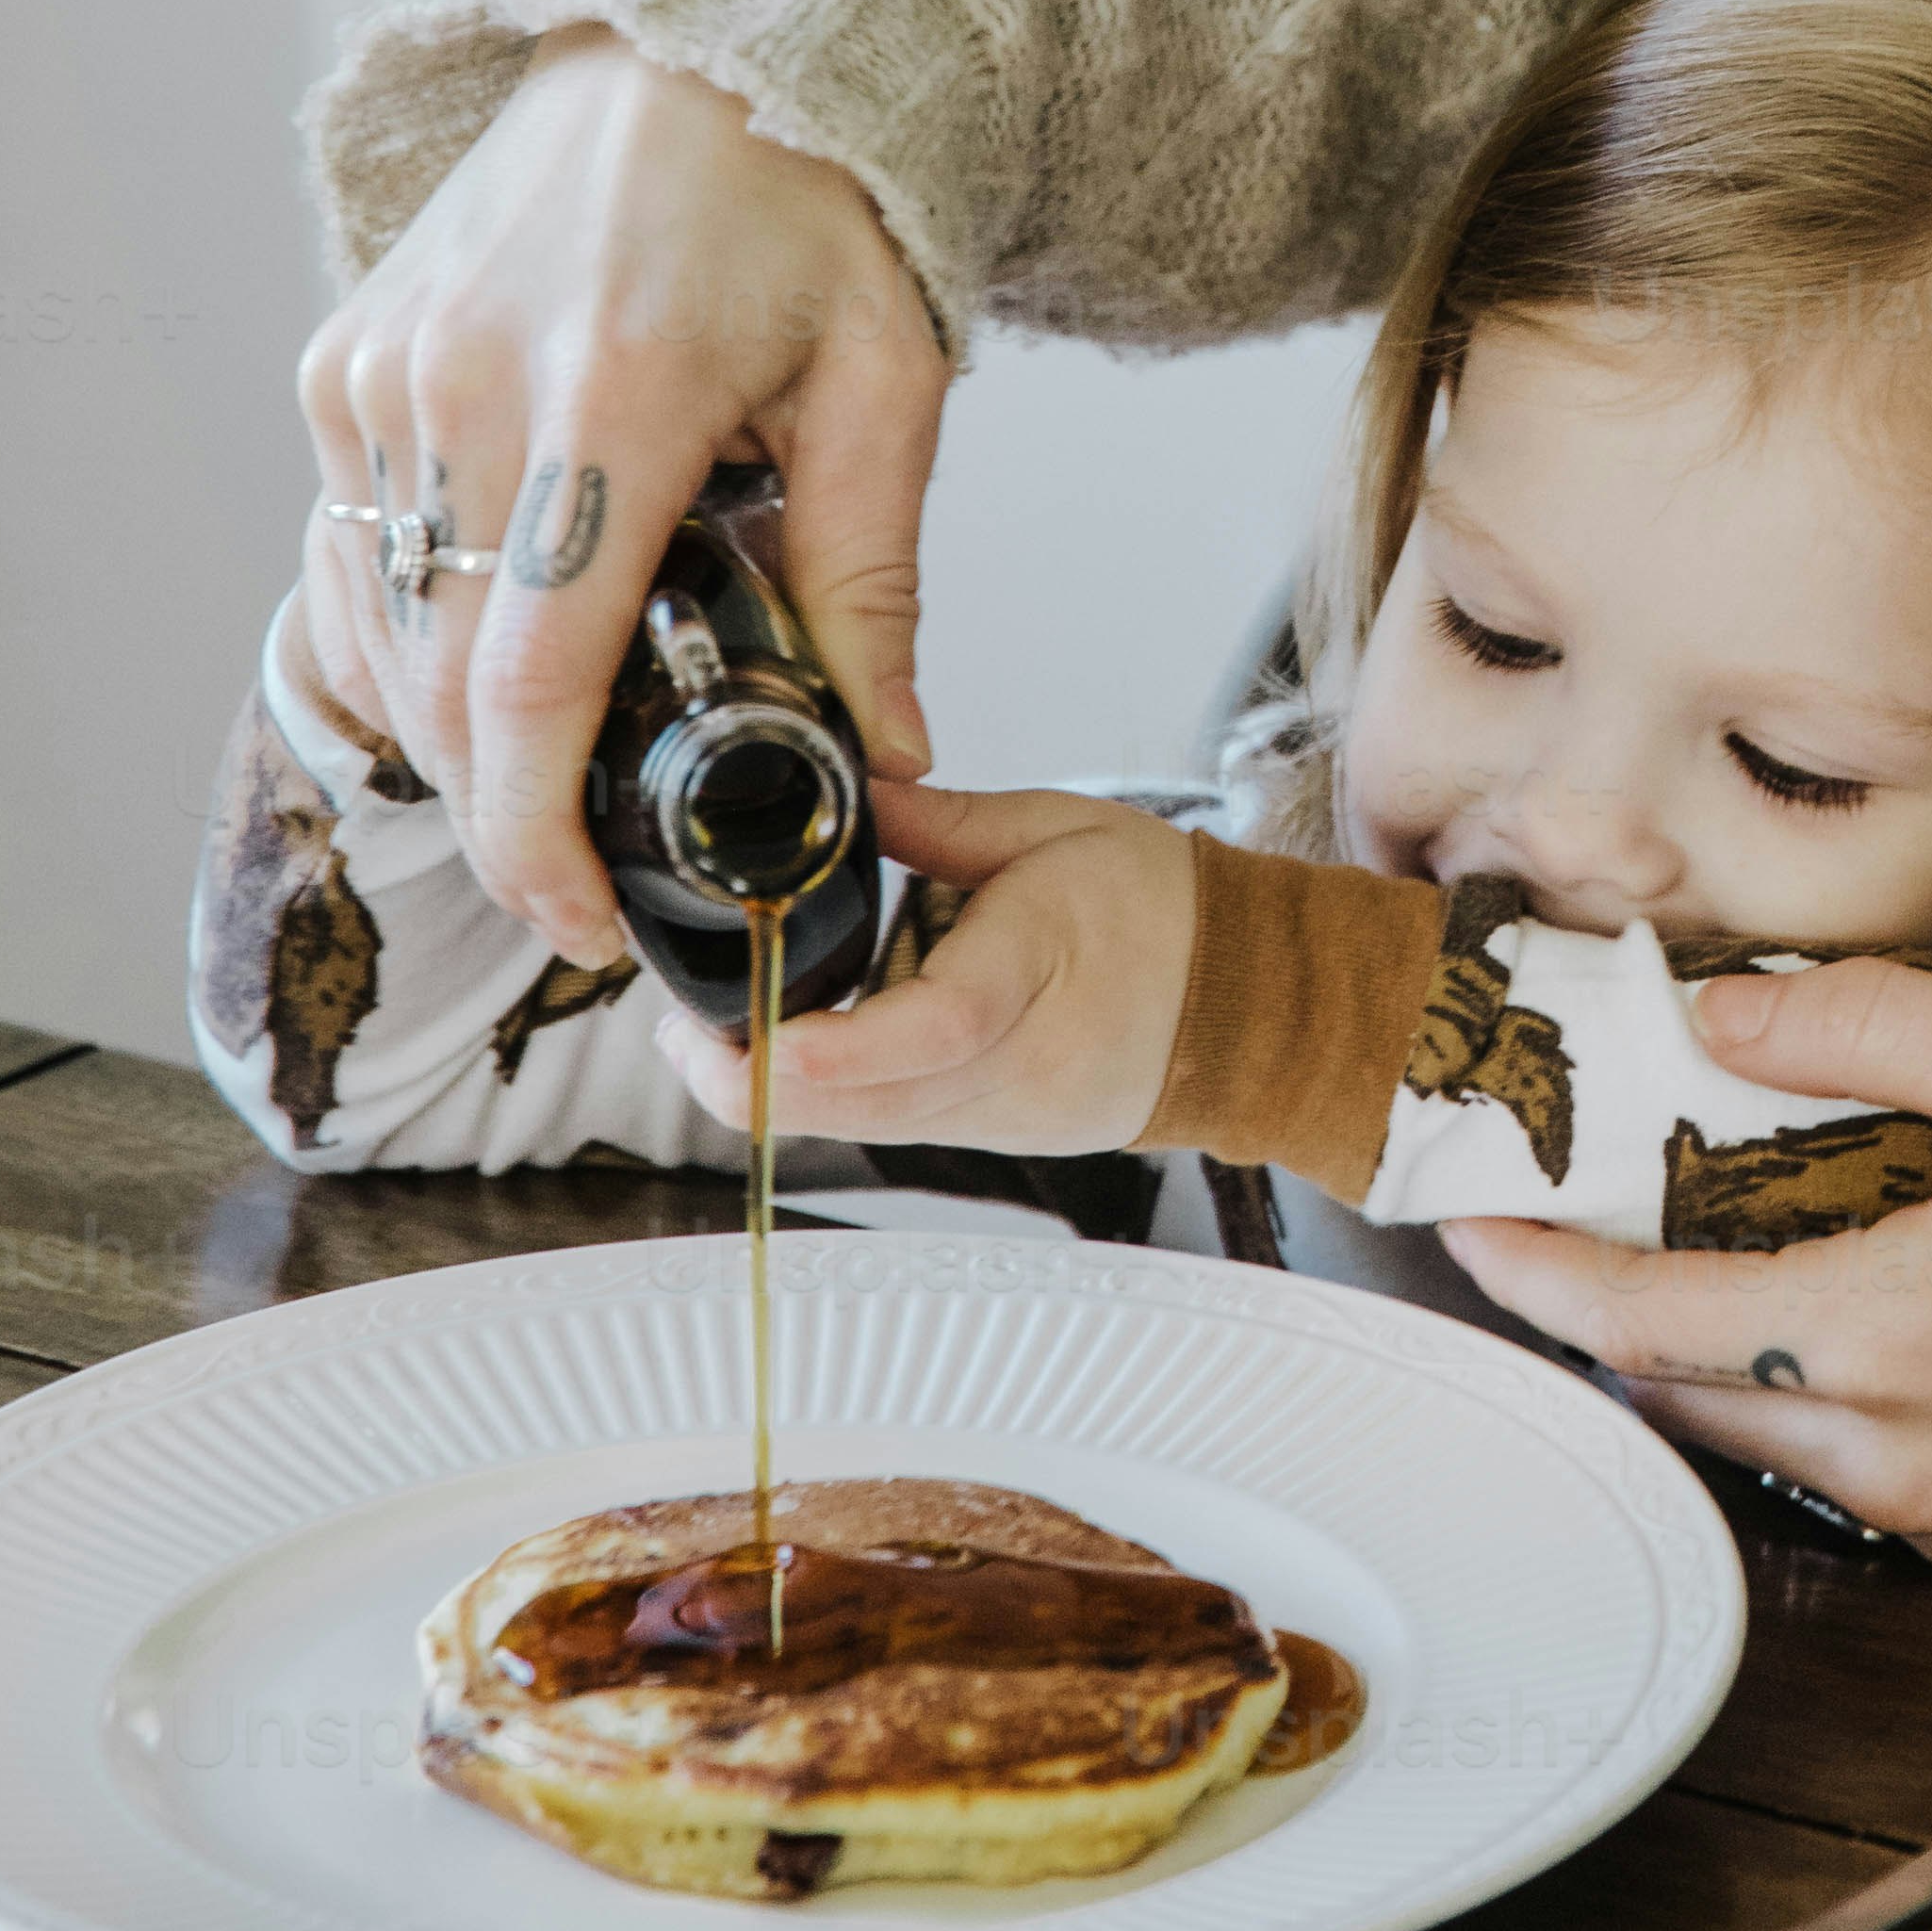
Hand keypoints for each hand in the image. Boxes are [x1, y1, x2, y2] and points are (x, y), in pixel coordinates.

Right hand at [296, 31, 947, 968]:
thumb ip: (871, 576)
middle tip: (587, 877)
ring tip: (550, 779)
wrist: (698, 47)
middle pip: (442, 678)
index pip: (530, 672)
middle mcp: (467, 379)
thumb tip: (890, 752)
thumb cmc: (809, 201)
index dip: (535, 830)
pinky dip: (402, 641)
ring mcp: (385, 368)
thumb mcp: (884, 380)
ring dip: (450, 735)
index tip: (582, 916)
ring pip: (380, 628)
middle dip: (502, 810)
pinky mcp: (346, 360)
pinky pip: (348, 553)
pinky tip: (485, 672)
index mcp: (617, 389)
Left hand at [654, 778, 1198, 1160]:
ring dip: (781, 1094)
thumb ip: (933, 821)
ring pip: (868, 1130)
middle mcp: (1023, 1064)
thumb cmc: (1161, 907)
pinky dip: (837, 1100)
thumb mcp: (1050, 827)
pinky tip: (799, 1054)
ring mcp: (1010, 1116)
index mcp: (1041, 963)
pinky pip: (896, 1130)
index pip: (930, 1026)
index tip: (743, 1041)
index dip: (828, 1047)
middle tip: (678, 1030)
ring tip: (716, 1037)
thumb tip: (840, 791)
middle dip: (752, 1080)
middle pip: (868, 1105)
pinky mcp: (1000, 1139)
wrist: (1253, 1001)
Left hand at [1432, 960, 1931, 1566]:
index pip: (1632, 1322)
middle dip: (1600, 1304)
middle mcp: (1889, 1452)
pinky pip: (1839, 1466)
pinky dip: (1796, 1387)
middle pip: (1671, 1388)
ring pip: (1750, 1432)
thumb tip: (1720, 1016)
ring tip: (1689, 1234)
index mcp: (1885, 1339)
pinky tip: (1831, 1296)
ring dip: (1699, 1345)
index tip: (1462, 1216)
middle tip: (1570, 1204)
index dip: (1527, 1270)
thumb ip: (1870, 1029)